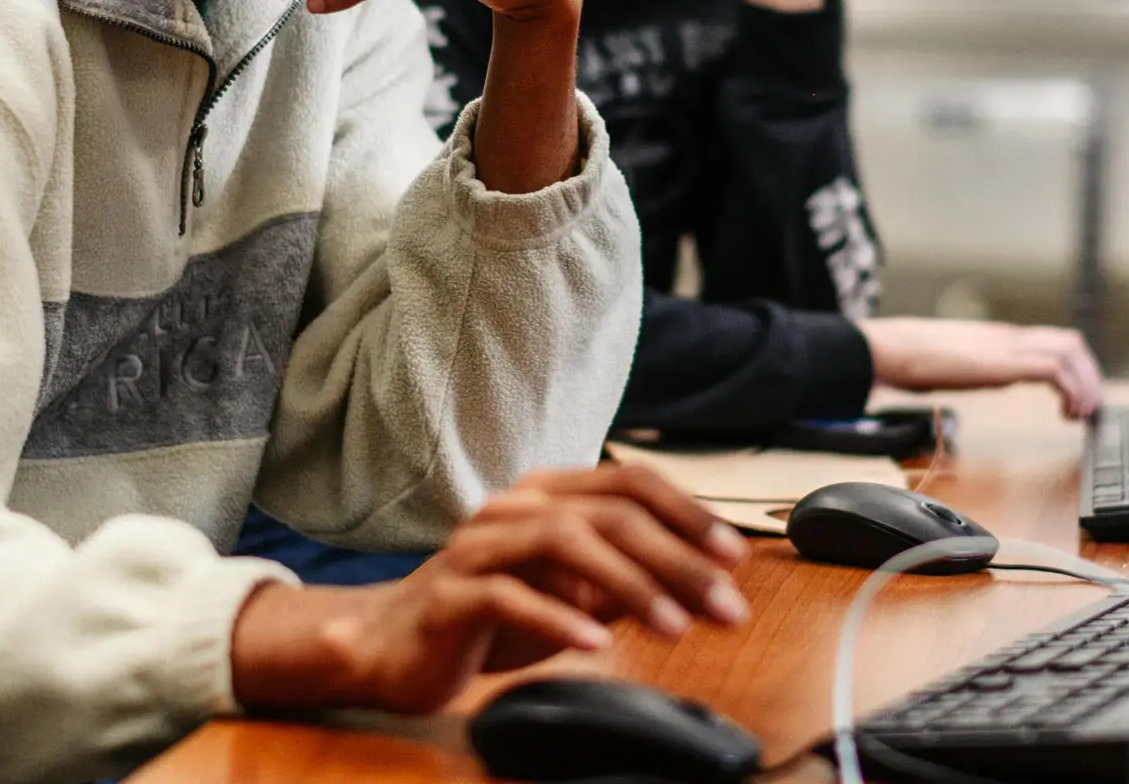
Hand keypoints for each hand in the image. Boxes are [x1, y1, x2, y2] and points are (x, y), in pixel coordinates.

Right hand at [228, 463, 750, 715]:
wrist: (392, 645)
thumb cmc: (487, 616)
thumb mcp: (571, 596)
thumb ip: (626, 583)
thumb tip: (702, 584)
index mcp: (547, 496)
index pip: (631, 484)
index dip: (690, 515)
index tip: (736, 557)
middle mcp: (515, 508)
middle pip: (610, 512)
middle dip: (678, 559)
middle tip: (726, 605)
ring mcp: (479, 545)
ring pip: (565, 542)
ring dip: (631, 585)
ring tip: (675, 626)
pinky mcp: (451, 593)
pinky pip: (510, 596)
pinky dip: (559, 618)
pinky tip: (595, 645)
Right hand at [855, 317, 1104, 418]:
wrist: (891, 349)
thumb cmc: (909, 358)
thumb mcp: (952, 362)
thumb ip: (973, 366)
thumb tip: (978, 376)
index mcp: (998, 337)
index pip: (1053, 341)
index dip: (1075, 368)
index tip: (1077, 397)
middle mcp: (1009, 337)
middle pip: (1070, 343)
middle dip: (1090, 377)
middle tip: (1089, 409)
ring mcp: (1008, 346)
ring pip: (1070, 352)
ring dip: (1085, 386)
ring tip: (1081, 415)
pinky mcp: (1004, 362)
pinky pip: (1054, 370)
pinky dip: (1070, 391)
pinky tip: (1065, 413)